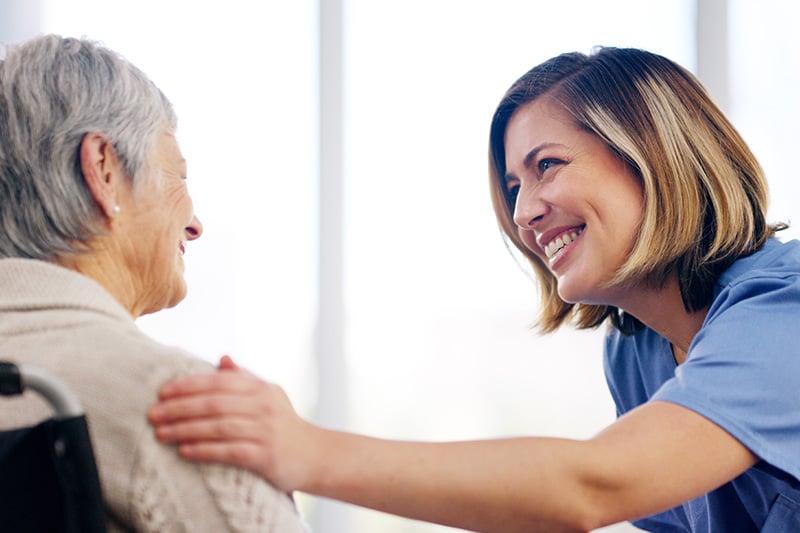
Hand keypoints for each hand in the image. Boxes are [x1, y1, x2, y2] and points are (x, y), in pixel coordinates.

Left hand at [148, 356, 317, 491]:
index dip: (189, 385)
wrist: (314, 454)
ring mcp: (265, 431)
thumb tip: (222, 359)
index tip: (162, 392)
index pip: (219, 382)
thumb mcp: (269, 395)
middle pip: (215, 404)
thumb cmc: (284, 423)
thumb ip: (244, 378)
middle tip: (153, 414)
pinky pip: (229, 452)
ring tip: (161, 433)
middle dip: (180, 408)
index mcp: (260, 389)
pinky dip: (205, 450)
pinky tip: (185, 451)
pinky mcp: (265, 456)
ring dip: (186, 430)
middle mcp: (264, 406)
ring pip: (219, 427)